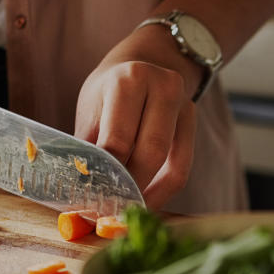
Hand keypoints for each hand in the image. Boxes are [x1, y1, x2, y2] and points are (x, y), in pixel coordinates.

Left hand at [74, 25, 201, 209]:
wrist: (144, 61)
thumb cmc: (110, 91)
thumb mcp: (91, 109)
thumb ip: (88, 148)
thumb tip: (80, 193)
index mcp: (129, 80)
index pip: (117, 141)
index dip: (105, 176)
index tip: (91, 202)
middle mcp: (163, 86)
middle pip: (149, 153)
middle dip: (129, 189)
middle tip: (110, 212)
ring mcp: (183, 104)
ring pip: (169, 164)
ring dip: (147, 194)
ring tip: (126, 210)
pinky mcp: (192, 121)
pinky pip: (182, 167)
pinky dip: (163, 190)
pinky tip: (146, 201)